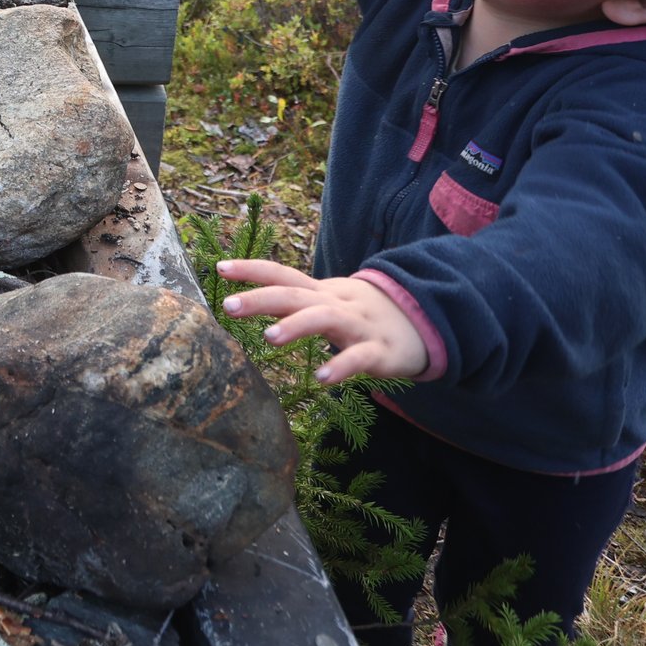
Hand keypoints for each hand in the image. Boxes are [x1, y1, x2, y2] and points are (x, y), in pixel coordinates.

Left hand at [219, 259, 428, 383]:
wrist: (426, 322)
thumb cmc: (363, 316)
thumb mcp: (328, 303)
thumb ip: (293, 302)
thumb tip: (248, 302)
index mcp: (321, 292)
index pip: (282, 274)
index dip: (251, 269)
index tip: (219, 268)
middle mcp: (337, 303)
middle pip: (296, 294)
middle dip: (261, 298)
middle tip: (229, 306)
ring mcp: (359, 326)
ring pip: (326, 319)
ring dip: (297, 326)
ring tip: (269, 338)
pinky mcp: (381, 352)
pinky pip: (360, 358)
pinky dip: (341, 366)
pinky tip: (321, 378)